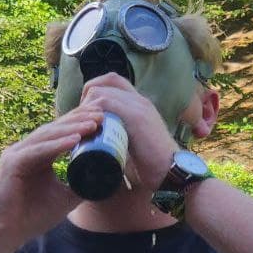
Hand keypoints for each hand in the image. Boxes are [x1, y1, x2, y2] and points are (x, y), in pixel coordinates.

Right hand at [0, 108, 103, 252]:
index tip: (105, 116)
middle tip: (103, 110)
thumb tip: (105, 181)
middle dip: (79, 118)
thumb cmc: (30, 218)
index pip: (62, 133)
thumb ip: (81, 187)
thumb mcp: (64, 199)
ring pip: (48, 136)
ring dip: (72, 128)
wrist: (4, 235)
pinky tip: (75, 139)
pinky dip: (57, 145)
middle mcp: (26, 150)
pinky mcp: (12, 163)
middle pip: (56, 128)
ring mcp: (17, 154)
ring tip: (94, 122)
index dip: (81, 122)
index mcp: (38, 155)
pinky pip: (38, 151)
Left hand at [76, 73, 177, 191]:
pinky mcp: (136, 117)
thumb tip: (104, 143)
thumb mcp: (136, 143)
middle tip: (80, 116)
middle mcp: (140, 100)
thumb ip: (124, 136)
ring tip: (82, 125)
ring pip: (102, 91)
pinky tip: (87, 126)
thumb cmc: (154, 165)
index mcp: (141, 104)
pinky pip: (105, 102)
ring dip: (86, 107)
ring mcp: (139, 106)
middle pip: (107, 80)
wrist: (172, 173)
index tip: (87, 111)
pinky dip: (91, 112)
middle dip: (88, 95)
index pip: (115, 81)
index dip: (97, 90)